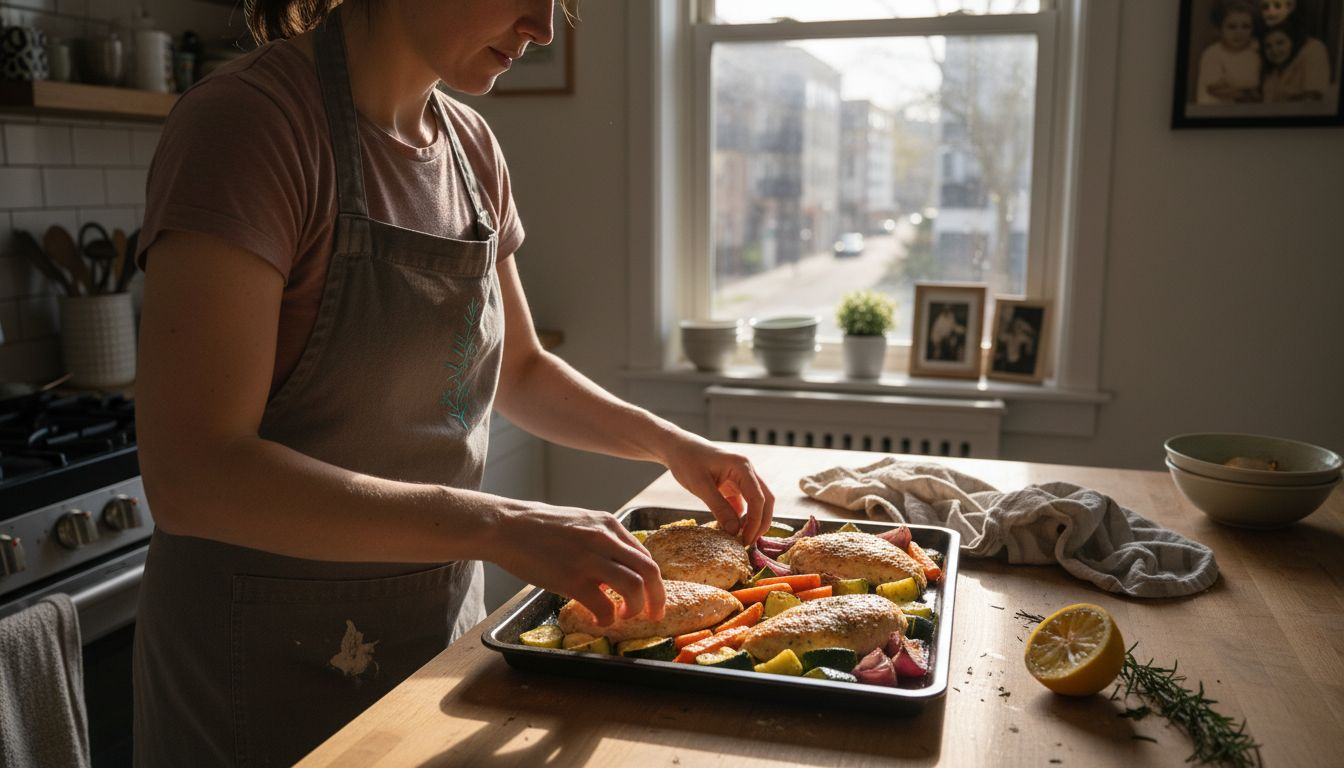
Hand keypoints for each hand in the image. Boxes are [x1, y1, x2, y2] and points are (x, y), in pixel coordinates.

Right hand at [492, 503, 664, 626]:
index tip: (651, 596)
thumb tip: (615, 568)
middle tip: (655, 615)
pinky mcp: (571, 578)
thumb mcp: (580, 523)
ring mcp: (589, 559)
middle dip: (658, 597)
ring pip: (634, 587)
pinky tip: (600, 621)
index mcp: (609, 525)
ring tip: (626, 617)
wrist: (505, 527)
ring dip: (637, 608)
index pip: (645, 555)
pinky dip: (608, 618)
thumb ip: (602, 542)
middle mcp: (604, 539)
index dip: (653, 581)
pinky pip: (603, 605)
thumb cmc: (539, 527)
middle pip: (649, 571)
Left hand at [658, 435, 774, 543]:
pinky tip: (732, 528)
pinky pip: (745, 502)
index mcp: (742, 467)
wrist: (677, 448)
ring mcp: (742, 477)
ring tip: (741, 538)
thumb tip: (734, 531)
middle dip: (760, 523)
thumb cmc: (687, 461)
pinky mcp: (734, 484)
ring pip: (758, 502)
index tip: (745, 540)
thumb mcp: (700, 486)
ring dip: (753, 520)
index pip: (758, 498)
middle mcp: (747, 471)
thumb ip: (718, 508)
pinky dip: (742, 516)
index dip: (755, 522)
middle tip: (748, 543)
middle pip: (765, 500)